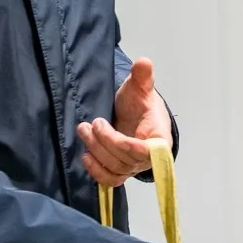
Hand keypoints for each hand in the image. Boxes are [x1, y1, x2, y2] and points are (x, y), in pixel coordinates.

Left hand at [78, 57, 172, 186]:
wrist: (137, 117)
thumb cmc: (141, 104)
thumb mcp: (140, 88)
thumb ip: (142, 77)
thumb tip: (144, 62)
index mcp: (160, 139)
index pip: (144, 150)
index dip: (121, 142)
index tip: (101, 124)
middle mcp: (149, 158)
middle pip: (124, 159)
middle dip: (102, 141)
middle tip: (88, 124)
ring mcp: (135, 167)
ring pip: (115, 169)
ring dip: (95, 152)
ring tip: (83, 131)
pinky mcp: (123, 172)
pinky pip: (111, 180)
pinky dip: (97, 172)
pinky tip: (86, 156)